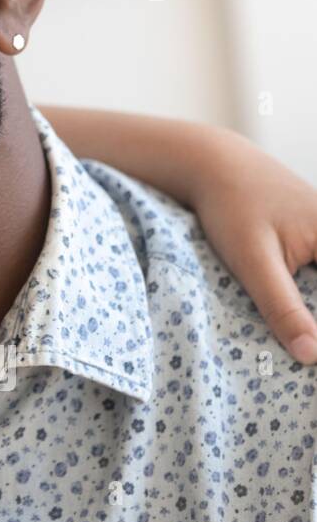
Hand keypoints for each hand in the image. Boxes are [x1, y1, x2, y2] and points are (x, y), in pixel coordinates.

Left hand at [193, 132, 316, 363]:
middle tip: (301, 352)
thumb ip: (282, 307)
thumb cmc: (231, 206)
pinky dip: (308, 299)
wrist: (214, 164)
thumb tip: (312, 357)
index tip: (310, 353)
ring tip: (298, 341)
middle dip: (315, 323)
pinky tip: (297, 322)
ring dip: (310, 313)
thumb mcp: (252, 261)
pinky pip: (316, 279)